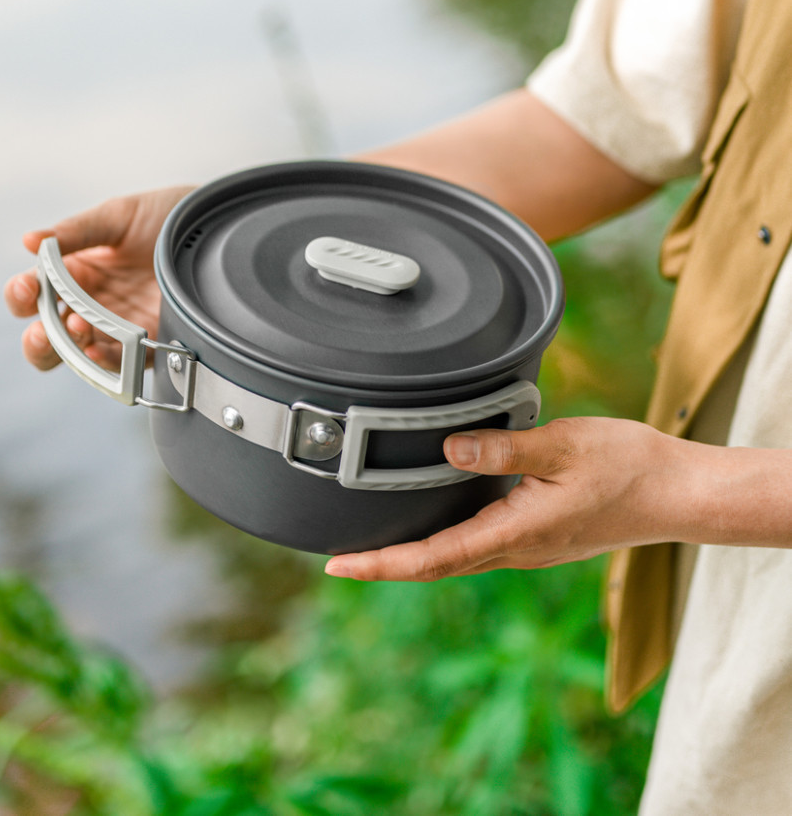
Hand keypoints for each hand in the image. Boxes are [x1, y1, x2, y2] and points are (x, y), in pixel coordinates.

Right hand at [3, 186, 193, 370]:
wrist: (217, 229)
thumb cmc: (167, 218)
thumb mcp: (119, 217)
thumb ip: (76, 231)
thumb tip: (29, 241)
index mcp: (78, 273)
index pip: (36, 293)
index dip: (22, 294)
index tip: (26, 286)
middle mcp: (93, 305)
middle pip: (50, 336)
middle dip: (38, 338)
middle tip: (40, 329)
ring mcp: (120, 328)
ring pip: (79, 356)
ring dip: (69, 349)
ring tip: (76, 328)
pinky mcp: (151, 345)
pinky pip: (122, 364)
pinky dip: (105, 361)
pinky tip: (98, 349)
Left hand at [324, 417, 718, 580]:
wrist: (677, 492)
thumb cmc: (629, 468)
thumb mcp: (564, 446)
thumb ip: (505, 449)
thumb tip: (449, 448)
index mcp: (516, 533)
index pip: (433, 557)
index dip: (381, 564)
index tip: (338, 566)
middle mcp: (515, 549)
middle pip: (434, 565)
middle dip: (383, 566)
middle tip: (337, 560)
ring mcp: (526, 546)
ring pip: (453, 558)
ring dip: (409, 556)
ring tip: (369, 545)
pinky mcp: (535, 535)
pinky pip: (474, 545)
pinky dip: (440, 542)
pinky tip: (427, 524)